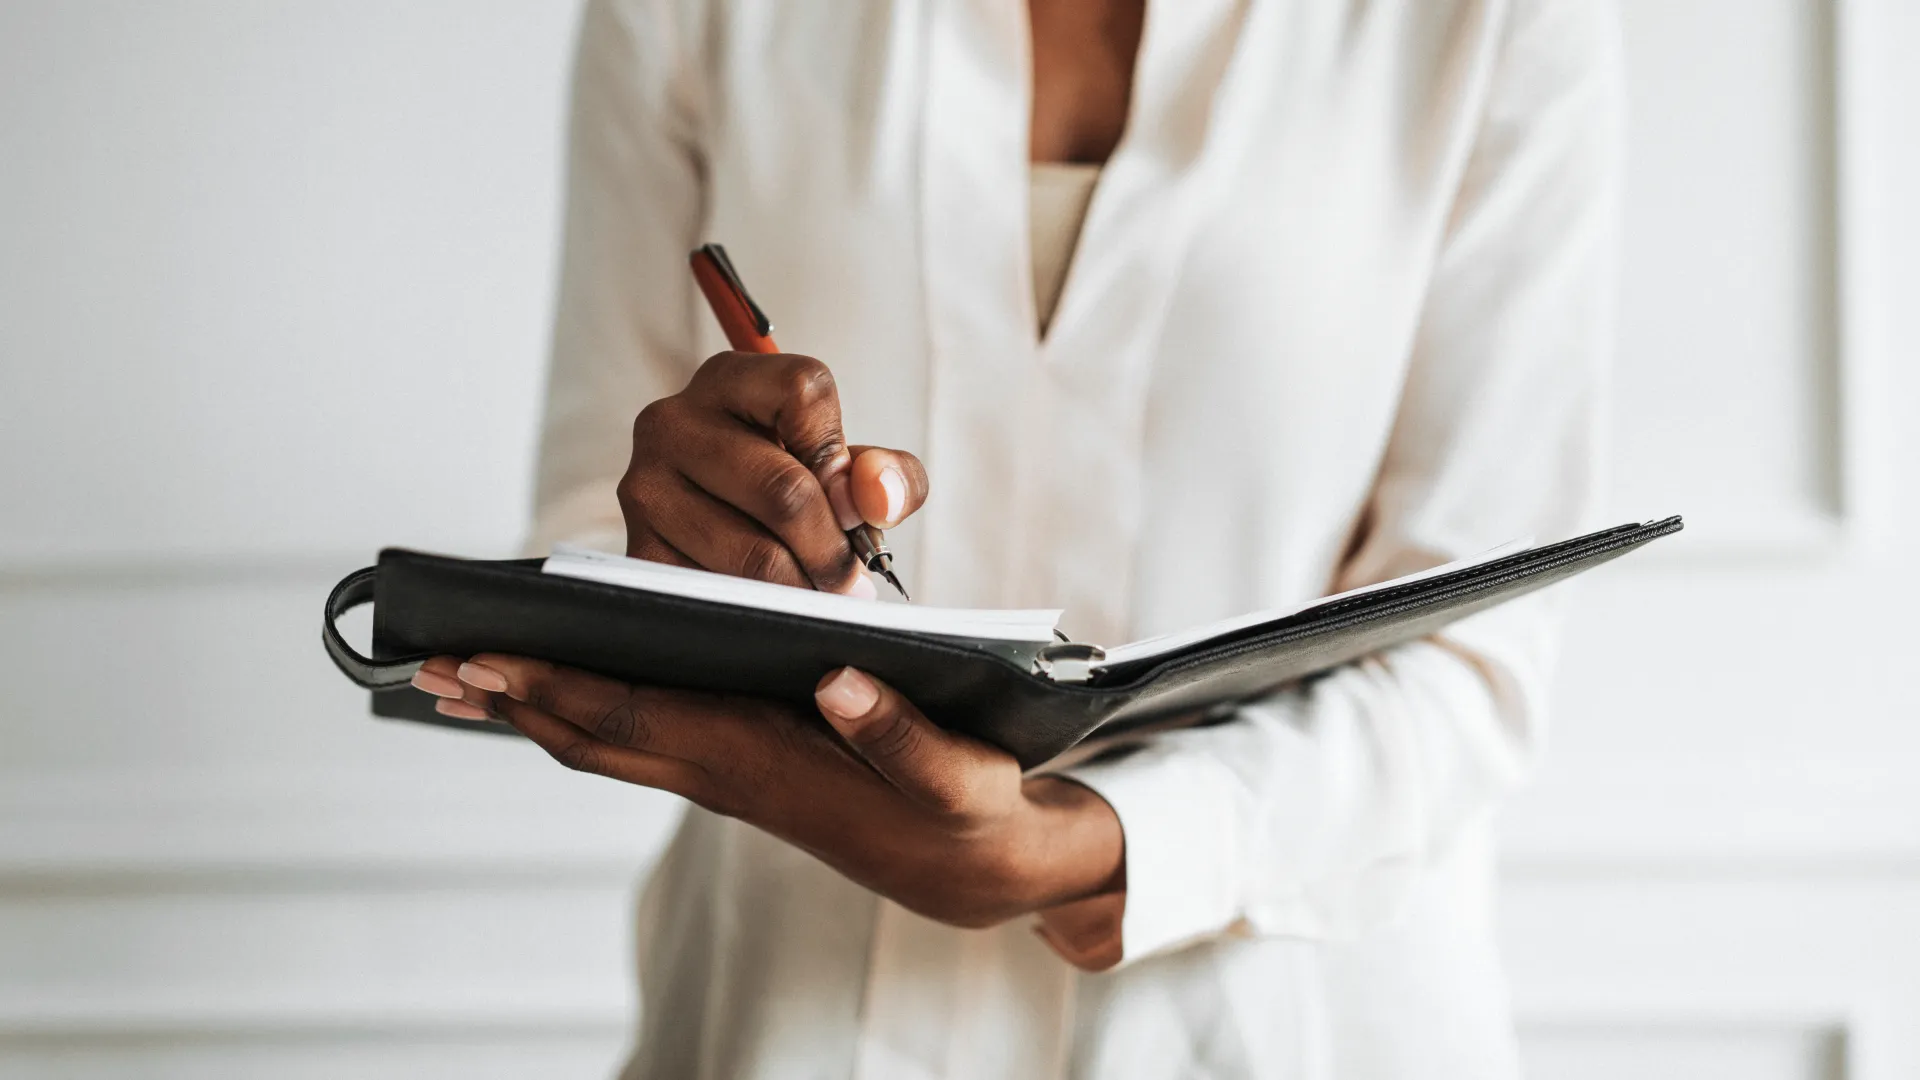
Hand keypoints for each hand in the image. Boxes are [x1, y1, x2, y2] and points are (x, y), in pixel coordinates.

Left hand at [412, 655, 1124, 942]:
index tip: (487, 657)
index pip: (638, 721)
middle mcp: (729, 775)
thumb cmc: (969, 814)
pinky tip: (564, 684)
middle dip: (511, 701)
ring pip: (608, 743)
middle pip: (594, 738)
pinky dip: (585, 710)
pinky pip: (639, 740)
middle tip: (429, 662)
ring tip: (467, 673)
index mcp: (766, 765)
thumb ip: (899, 733)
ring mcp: (729, 775)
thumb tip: (834, 676)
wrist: (979, 870)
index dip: (558, 689)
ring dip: (535, 709)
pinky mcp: (741, 765)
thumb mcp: (958, 777)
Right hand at [623, 351, 928, 593]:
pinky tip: (770, 604)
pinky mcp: (638, 547)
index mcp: (731, 380)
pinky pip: (718, 593)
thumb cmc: (788, 485)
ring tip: (815, 593)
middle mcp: (674, 421)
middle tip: (850, 581)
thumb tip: (877, 500)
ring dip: (801, 589)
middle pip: (785, 491)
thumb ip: (886, 473)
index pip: (805, 393)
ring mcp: (645, 485)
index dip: (844, 461)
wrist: (714, 524)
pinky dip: (759, 611)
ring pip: (755, 556)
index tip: (853, 509)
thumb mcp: (846, 466)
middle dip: (832, 551)